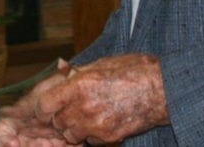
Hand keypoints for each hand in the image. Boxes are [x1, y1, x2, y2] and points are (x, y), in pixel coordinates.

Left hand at [0, 54, 168, 144]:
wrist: (163, 89)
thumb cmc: (133, 71)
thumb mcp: (99, 64)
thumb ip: (75, 74)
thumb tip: (58, 75)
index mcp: (79, 85)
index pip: (44, 105)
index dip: (40, 109)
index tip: (40, 109)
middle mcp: (83, 107)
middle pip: (56, 122)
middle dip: (58, 117)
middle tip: (69, 108)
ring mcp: (96, 125)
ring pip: (70, 134)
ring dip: (73, 127)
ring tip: (88, 114)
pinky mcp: (108, 138)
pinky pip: (88, 141)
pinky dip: (90, 134)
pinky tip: (102, 121)